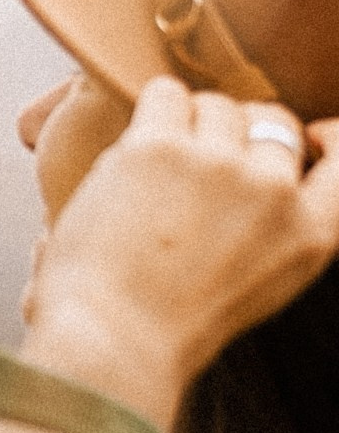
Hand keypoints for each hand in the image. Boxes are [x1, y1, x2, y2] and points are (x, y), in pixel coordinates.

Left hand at [23, 76, 338, 428]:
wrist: (116, 338)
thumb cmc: (175, 325)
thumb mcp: (263, 286)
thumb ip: (281, 231)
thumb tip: (277, 172)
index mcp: (311, 235)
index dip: (331, 139)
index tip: (311, 135)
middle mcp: (275, 193)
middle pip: (270, 121)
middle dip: (237, 133)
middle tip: (196, 166)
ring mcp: (219, 165)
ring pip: (216, 106)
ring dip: (188, 124)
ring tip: (158, 169)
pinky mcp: (159, 146)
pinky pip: (166, 94)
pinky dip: (151, 111)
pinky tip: (137, 146)